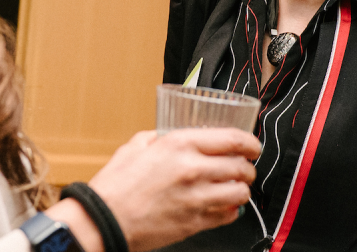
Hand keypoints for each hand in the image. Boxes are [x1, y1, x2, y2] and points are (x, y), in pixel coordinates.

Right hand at [88, 128, 260, 250]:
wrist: (103, 221)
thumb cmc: (115, 186)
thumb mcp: (135, 146)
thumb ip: (157, 137)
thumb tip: (167, 134)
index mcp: (180, 144)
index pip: (233, 139)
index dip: (251, 143)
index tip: (253, 146)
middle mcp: (193, 169)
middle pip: (241, 166)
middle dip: (248, 168)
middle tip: (244, 169)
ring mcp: (196, 197)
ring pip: (240, 192)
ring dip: (241, 190)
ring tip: (235, 188)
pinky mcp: (195, 222)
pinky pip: (228, 215)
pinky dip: (231, 211)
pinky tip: (223, 207)